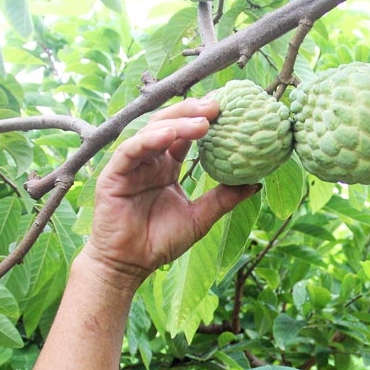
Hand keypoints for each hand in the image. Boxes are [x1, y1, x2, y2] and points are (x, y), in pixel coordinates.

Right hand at [81, 97, 260, 288]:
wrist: (130, 265)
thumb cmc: (160, 242)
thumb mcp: (200, 218)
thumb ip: (223, 199)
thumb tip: (255, 183)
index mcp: (167, 167)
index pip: (185, 135)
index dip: (204, 120)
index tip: (229, 111)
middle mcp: (149, 161)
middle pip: (169, 125)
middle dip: (192, 111)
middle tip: (217, 105)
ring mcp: (131, 166)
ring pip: (151, 131)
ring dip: (176, 122)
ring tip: (202, 120)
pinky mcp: (113, 174)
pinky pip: (131, 150)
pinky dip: (149, 140)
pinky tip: (170, 135)